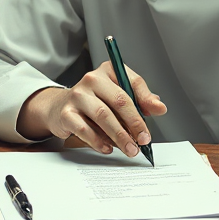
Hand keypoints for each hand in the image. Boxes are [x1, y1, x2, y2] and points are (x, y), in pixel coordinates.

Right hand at [18, 62, 166, 156]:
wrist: (59, 107)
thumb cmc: (94, 101)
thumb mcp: (117, 94)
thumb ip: (139, 99)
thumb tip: (159, 107)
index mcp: (108, 70)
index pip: (132, 82)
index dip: (146, 100)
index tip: (157, 114)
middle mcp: (92, 79)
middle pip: (119, 101)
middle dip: (135, 123)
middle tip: (143, 139)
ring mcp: (77, 95)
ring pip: (104, 116)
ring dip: (120, 136)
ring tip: (129, 148)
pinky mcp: (66, 113)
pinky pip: (85, 129)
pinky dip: (99, 141)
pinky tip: (108, 148)